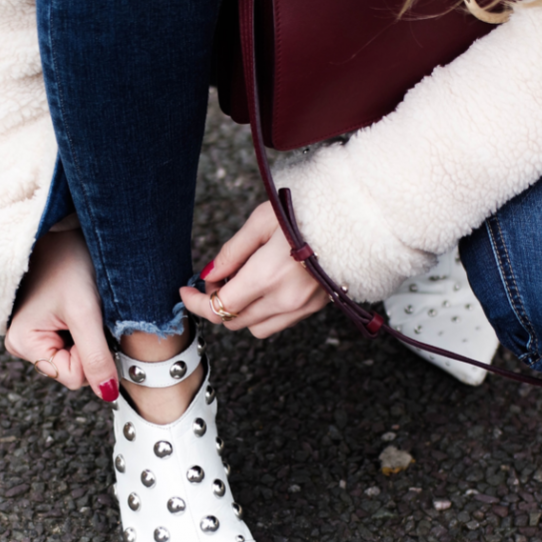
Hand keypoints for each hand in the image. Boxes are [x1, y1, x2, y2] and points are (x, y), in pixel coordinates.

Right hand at [4, 228, 116, 401]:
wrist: (62, 227)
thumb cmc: (68, 263)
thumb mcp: (85, 313)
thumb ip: (95, 357)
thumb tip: (106, 394)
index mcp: (22, 343)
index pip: (72, 378)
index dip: (93, 358)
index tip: (95, 325)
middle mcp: (23, 343)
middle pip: (75, 369)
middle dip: (91, 346)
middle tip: (91, 313)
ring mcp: (35, 335)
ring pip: (78, 356)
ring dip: (91, 336)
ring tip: (87, 306)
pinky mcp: (46, 325)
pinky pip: (77, 342)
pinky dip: (88, 328)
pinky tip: (84, 306)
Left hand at [180, 201, 329, 338]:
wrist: (355, 221)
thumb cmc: (308, 213)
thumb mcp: (262, 222)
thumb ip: (231, 252)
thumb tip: (208, 275)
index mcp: (266, 276)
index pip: (218, 307)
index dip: (195, 303)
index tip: (186, 292)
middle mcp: (283, 299)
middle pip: (233, 322)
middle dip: (217, 305)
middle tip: (219, 279)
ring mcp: (301, 307)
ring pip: (255, 328)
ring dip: (242, 313)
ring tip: (245, 284)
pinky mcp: (314, 308)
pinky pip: (278, 322)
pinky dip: (264, 312)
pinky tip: (267, 288)